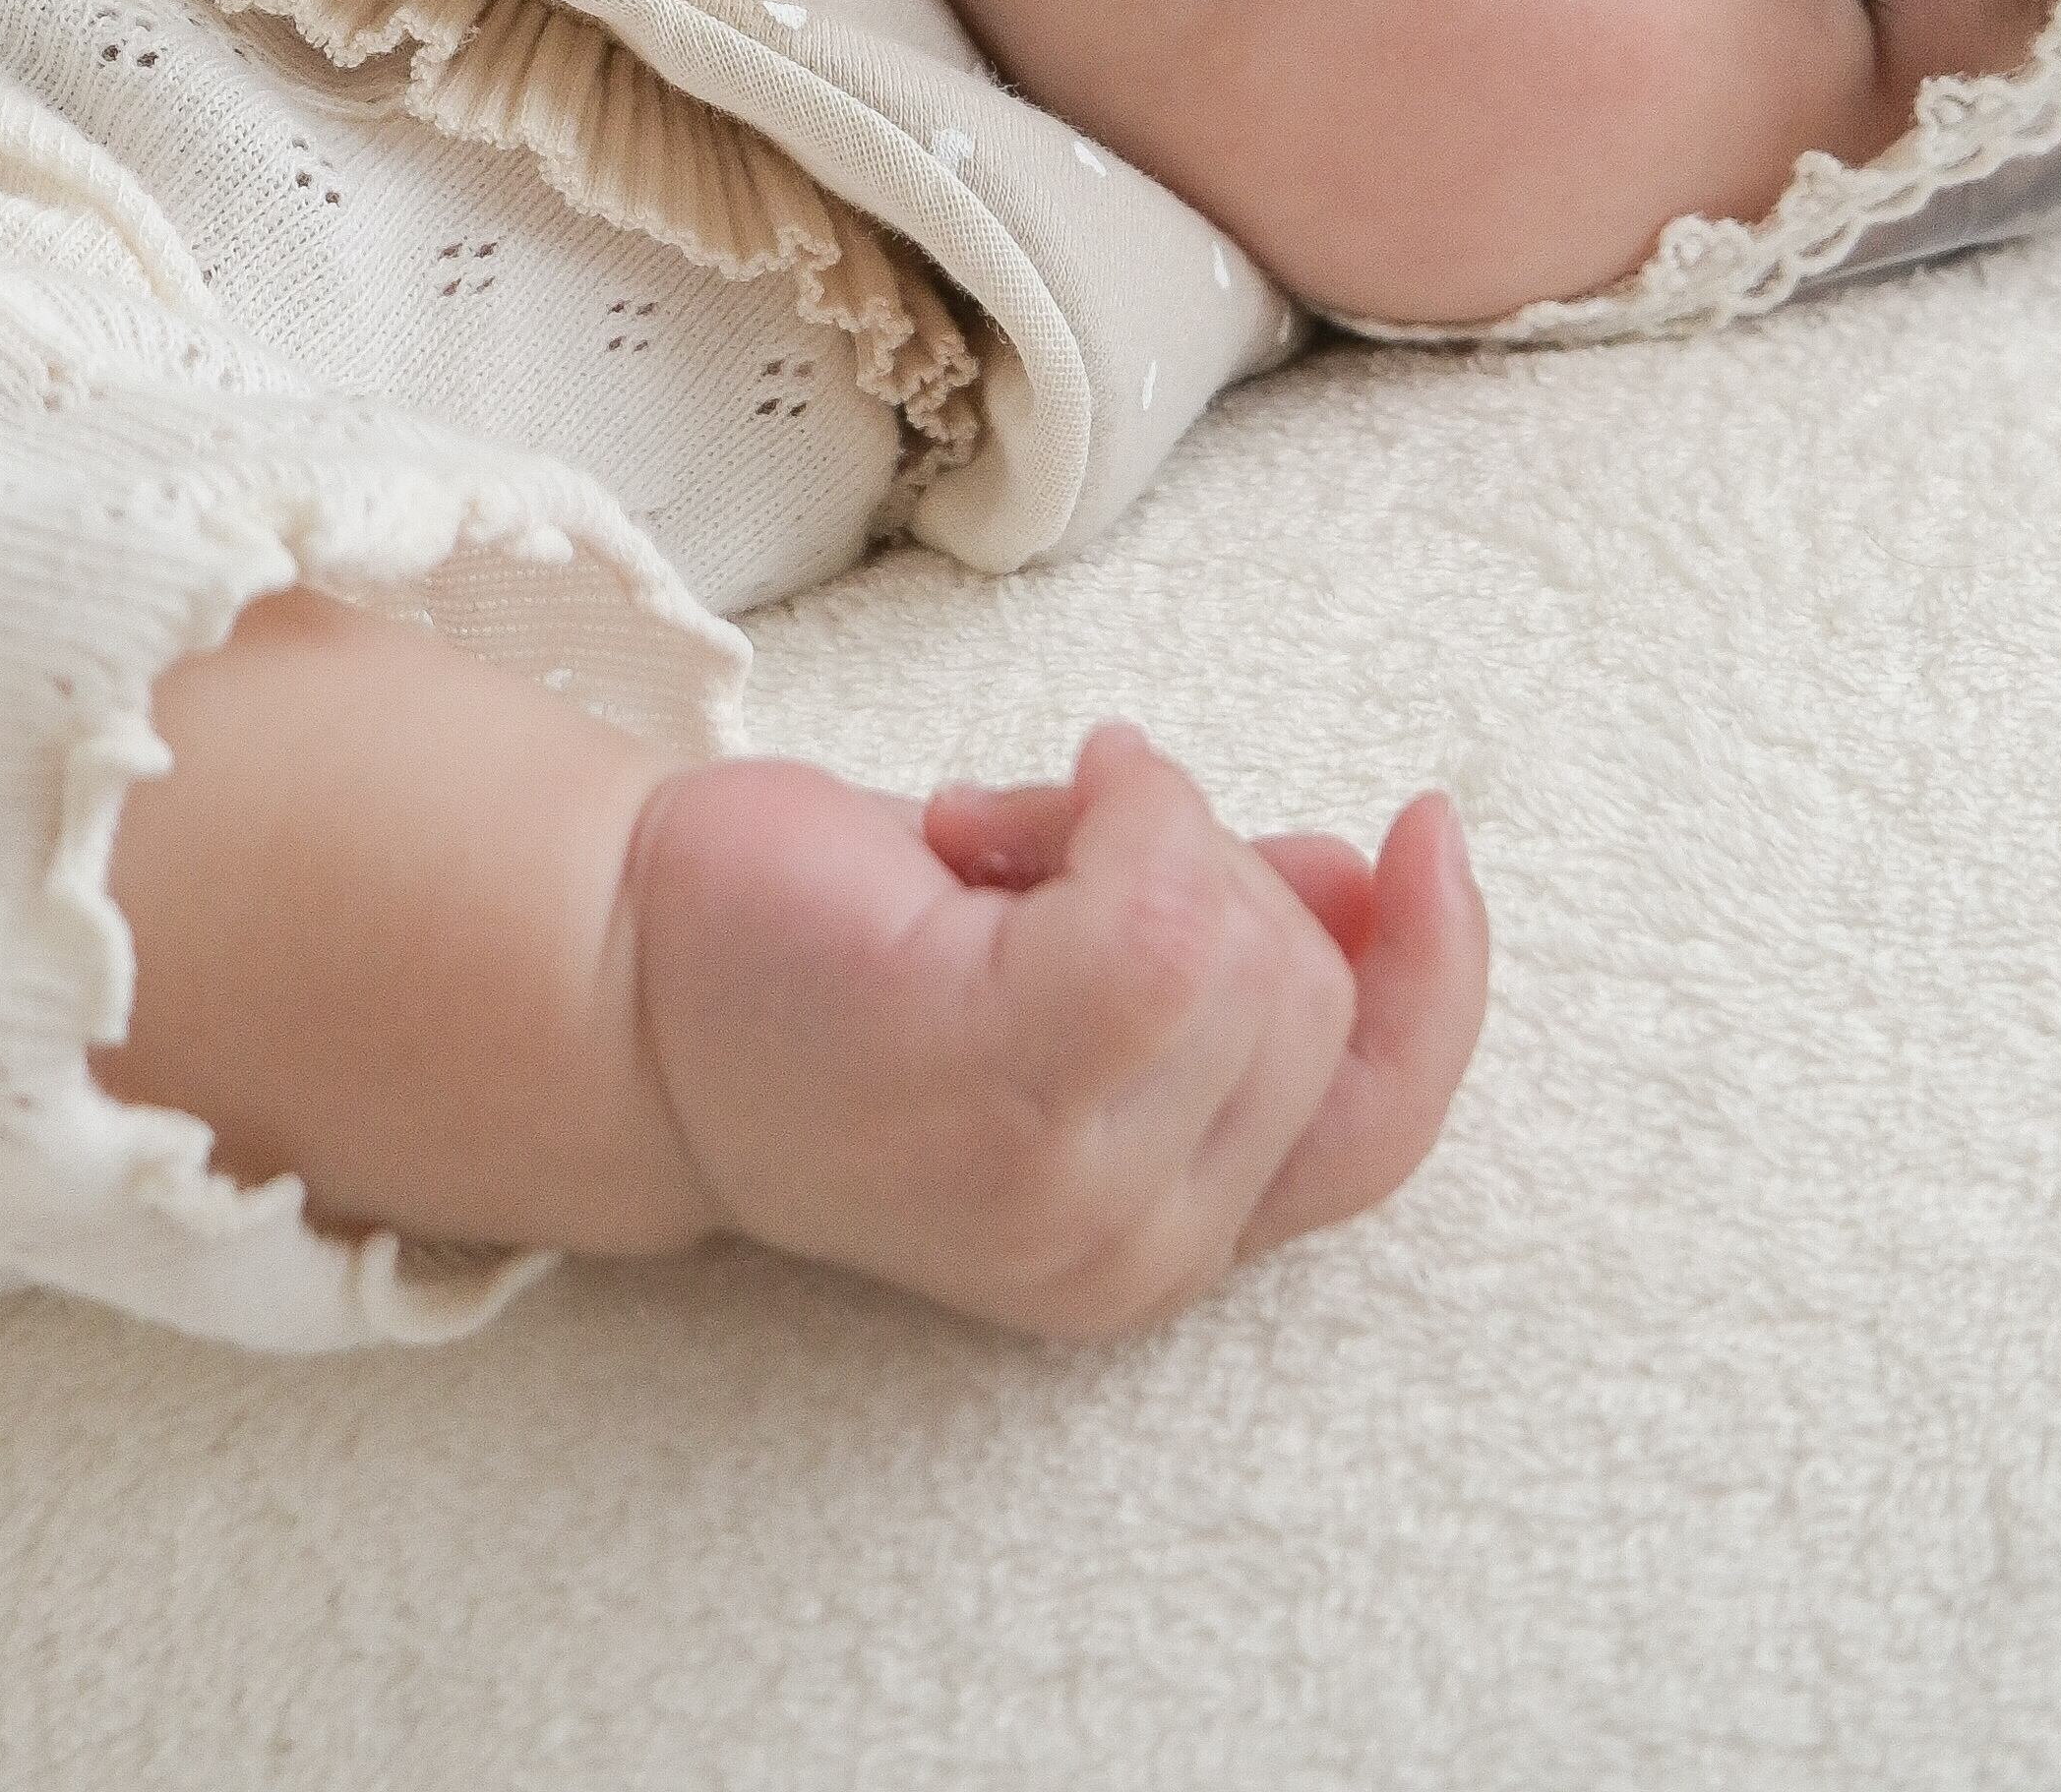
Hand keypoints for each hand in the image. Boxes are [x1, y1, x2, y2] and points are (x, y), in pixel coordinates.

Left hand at [623, 721, 1484, 1335]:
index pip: (1378, 1128)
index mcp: (1162, 1240)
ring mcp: (1063, 1187)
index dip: (1437, 978)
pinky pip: (1164, 899)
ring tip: (985, 856)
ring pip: (1244, 939)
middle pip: (1312, 996)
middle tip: (1034, 857)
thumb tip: (1361, 887)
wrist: (622, 984)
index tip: (1426, 833)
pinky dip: (1107, 810)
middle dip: (1201, 863)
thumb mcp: (1065, 963)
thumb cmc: (831, 962)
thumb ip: (1222, 951)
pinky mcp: (995, 1083)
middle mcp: (1128, 1249)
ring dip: (1126, 831)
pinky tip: (988, 817)